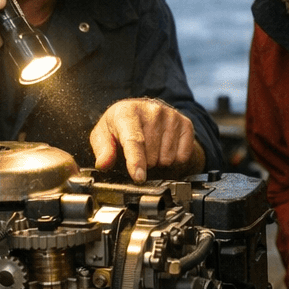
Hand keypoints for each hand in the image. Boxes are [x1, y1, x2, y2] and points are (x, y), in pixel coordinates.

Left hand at [89, 98, 204, 181]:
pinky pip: (182, 156)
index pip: (134, 140)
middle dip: (144, 163)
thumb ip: (103, 150)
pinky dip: (174, 160)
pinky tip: (164, 149)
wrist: (142, 113)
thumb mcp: (103, 136)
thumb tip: (103, 164)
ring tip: (151, 150)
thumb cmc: (120, 127)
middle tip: (139, 154)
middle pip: (151, 156)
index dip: (136, 161)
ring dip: (158, 161)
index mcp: (127, 112)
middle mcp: (152, 110)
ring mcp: (171, 116)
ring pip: (167, 158)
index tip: (138, 177)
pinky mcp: (185, 123)